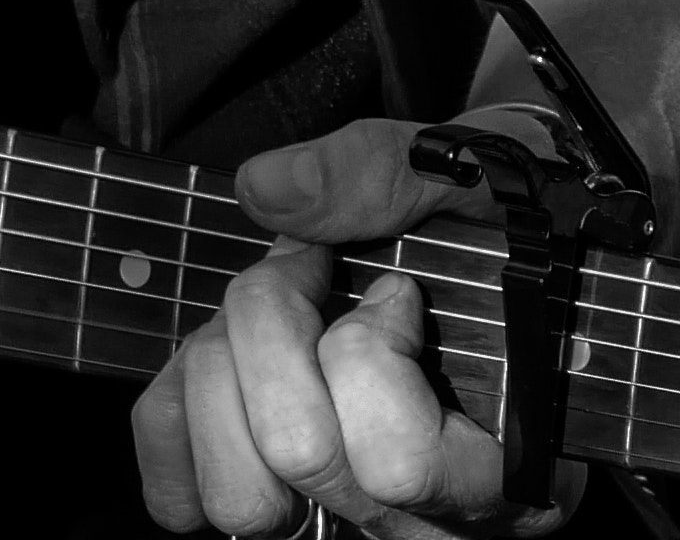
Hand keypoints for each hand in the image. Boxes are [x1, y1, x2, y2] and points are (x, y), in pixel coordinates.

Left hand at [131, 116, 586, 539]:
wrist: (501, 257)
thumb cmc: (499, 228)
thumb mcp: (476, 174)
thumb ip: (389, 177)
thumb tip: (268, 194)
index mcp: (498, 471)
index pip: (398, 463)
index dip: (368, 352)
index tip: (394, 288)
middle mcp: (417, 522)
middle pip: (297, 455)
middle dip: (272, 326)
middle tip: (304, 265)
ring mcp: (338, 525)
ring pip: (236, 497)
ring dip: (222, 374)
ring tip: (264, 320)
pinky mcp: (268, 510)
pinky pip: (182, 498)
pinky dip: (178, 414)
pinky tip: (225, 357)